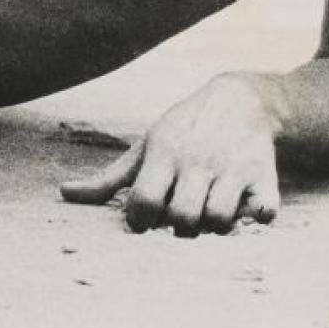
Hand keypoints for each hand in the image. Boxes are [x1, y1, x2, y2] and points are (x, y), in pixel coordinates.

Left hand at [59, 74, 280, 235]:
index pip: (144, 201)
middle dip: (177, 227)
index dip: (139, 220)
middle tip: (179, 216)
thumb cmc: (182, 130)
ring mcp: (232, 169)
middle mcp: (197, 161)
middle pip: (182, 218)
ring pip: (219, 221)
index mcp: (164, 154)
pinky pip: (264, 212)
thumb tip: (64, 194)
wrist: (240, 100)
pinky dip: (258, 217)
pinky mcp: (264, 175)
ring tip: (208, 212)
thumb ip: (109, 178)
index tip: (144, 218)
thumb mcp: (145, 147)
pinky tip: (247, 207)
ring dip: (213, 226)